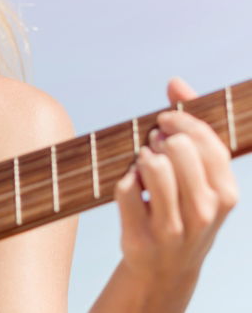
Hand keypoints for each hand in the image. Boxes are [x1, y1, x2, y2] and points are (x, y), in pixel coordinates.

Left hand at [113, 77, 239, 290]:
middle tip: (153, 145)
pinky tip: (133, 190)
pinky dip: (124, 180)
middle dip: (159, 138)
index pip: (207, 143)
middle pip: (178, 148)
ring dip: (141, 158)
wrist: (165, 268)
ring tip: (144, 166)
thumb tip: (176, 82)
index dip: (182, 121)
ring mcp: (174, 228)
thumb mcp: (198, 175)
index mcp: (226, 194)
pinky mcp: (142, 237)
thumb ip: (191, 125)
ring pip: (153, 166)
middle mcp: (205, 212)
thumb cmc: (182, 207)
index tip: (164, 118)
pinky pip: (125, 187)